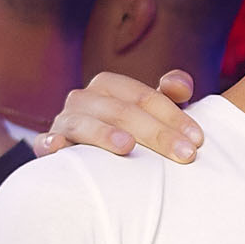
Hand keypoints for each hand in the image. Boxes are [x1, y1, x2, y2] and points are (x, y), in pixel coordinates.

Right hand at [37, 70, 201, 161]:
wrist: (85, 158)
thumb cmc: (129, 134)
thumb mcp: (150, 114)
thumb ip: (169, 96)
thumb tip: (181, 85)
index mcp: (109, 85)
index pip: (145, 96)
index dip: (174, 116)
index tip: (198, 140)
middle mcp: (84, 99)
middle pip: (121, 111)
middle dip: (156, 133)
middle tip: (185, 155)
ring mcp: (64, 122)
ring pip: (84, 123)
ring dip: (104, 134)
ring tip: (128, 147)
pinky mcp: (48, 145)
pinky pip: (46, 142)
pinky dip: (50, 143)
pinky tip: (59, 148)